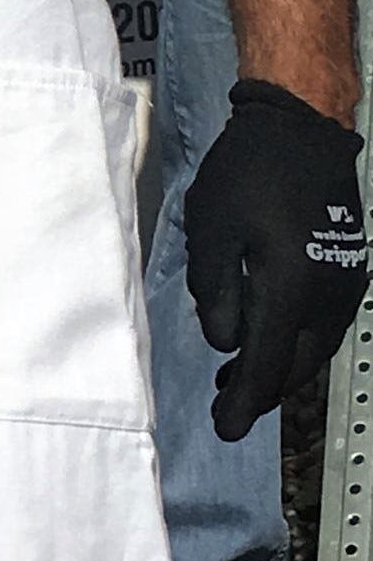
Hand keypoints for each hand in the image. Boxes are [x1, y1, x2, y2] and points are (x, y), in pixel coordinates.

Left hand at [184, 79, 369, 439]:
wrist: (302, 131)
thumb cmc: (248, 172)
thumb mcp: (211, 228)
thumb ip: (217, 290)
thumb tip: (225, 341)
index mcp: (289, 288)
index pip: (266, 363)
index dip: (244, 401)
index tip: (223, 428)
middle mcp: (326, 297)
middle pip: (295, 367)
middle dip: (260, 393)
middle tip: (225, 407)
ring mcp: (344, 285)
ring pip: (314, 350)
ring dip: (278, 369)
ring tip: (238, 378)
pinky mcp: (347, 271)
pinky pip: (323, 325)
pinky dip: (296, 343)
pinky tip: (269, 338)